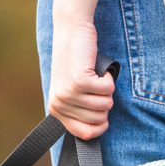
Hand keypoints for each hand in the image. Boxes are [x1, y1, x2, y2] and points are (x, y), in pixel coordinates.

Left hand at [48, 19, 113, 138]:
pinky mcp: (80, 81)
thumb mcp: (71, 90)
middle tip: (94, 86)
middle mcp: (60, 104)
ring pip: (105, 106)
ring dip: (107, 90)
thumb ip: (78, 111)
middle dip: (104, 103)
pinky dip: (108, 79)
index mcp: (56, 110)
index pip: (84, 135)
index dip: (100, 126)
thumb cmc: (75, 61)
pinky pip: (108, 91)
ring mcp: (69, 93)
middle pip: (98, 121)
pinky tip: (98, 70)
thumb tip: (95, 131)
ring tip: (95, 77)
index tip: (100, 112)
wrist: (71, 30)